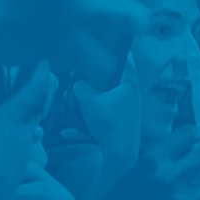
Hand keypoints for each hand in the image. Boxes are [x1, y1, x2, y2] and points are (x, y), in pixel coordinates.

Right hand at [73, 52, 143, 175]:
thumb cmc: (109, 126)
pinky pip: (102, 121)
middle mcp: (132, 98)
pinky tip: (68, 132)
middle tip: (80, 79)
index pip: (126, 60)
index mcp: (129, 86)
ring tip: (73, 105)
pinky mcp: (121, 127)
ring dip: (88, 105)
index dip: (118, 49)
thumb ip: (81, 87)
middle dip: (94, 82)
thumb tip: (78, 84)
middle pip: (112, 82)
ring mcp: (128, 113)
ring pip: (104, 102)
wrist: (120, 157)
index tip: (112, 42)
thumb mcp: (89, 101)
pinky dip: (87, 124)